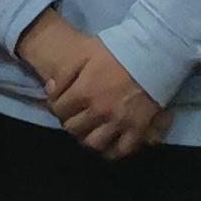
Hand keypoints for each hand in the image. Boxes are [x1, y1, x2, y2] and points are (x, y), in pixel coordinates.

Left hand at [17, 11, 163, 157]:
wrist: (152, 54)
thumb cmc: (117, 50)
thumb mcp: (84, 51)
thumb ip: (64, 72)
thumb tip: (49, 91)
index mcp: (84, 91)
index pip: (59, 110)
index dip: (56, 106)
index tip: (61, 103)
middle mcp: (99, 112)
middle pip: (74, 128)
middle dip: (70, 122)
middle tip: (75, 116)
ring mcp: (119, 123)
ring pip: (94, 143)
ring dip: (87, 138)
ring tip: (89, 130)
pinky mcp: (138, 130)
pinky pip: (121, 150)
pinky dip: (112, 150)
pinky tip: (109, 142)